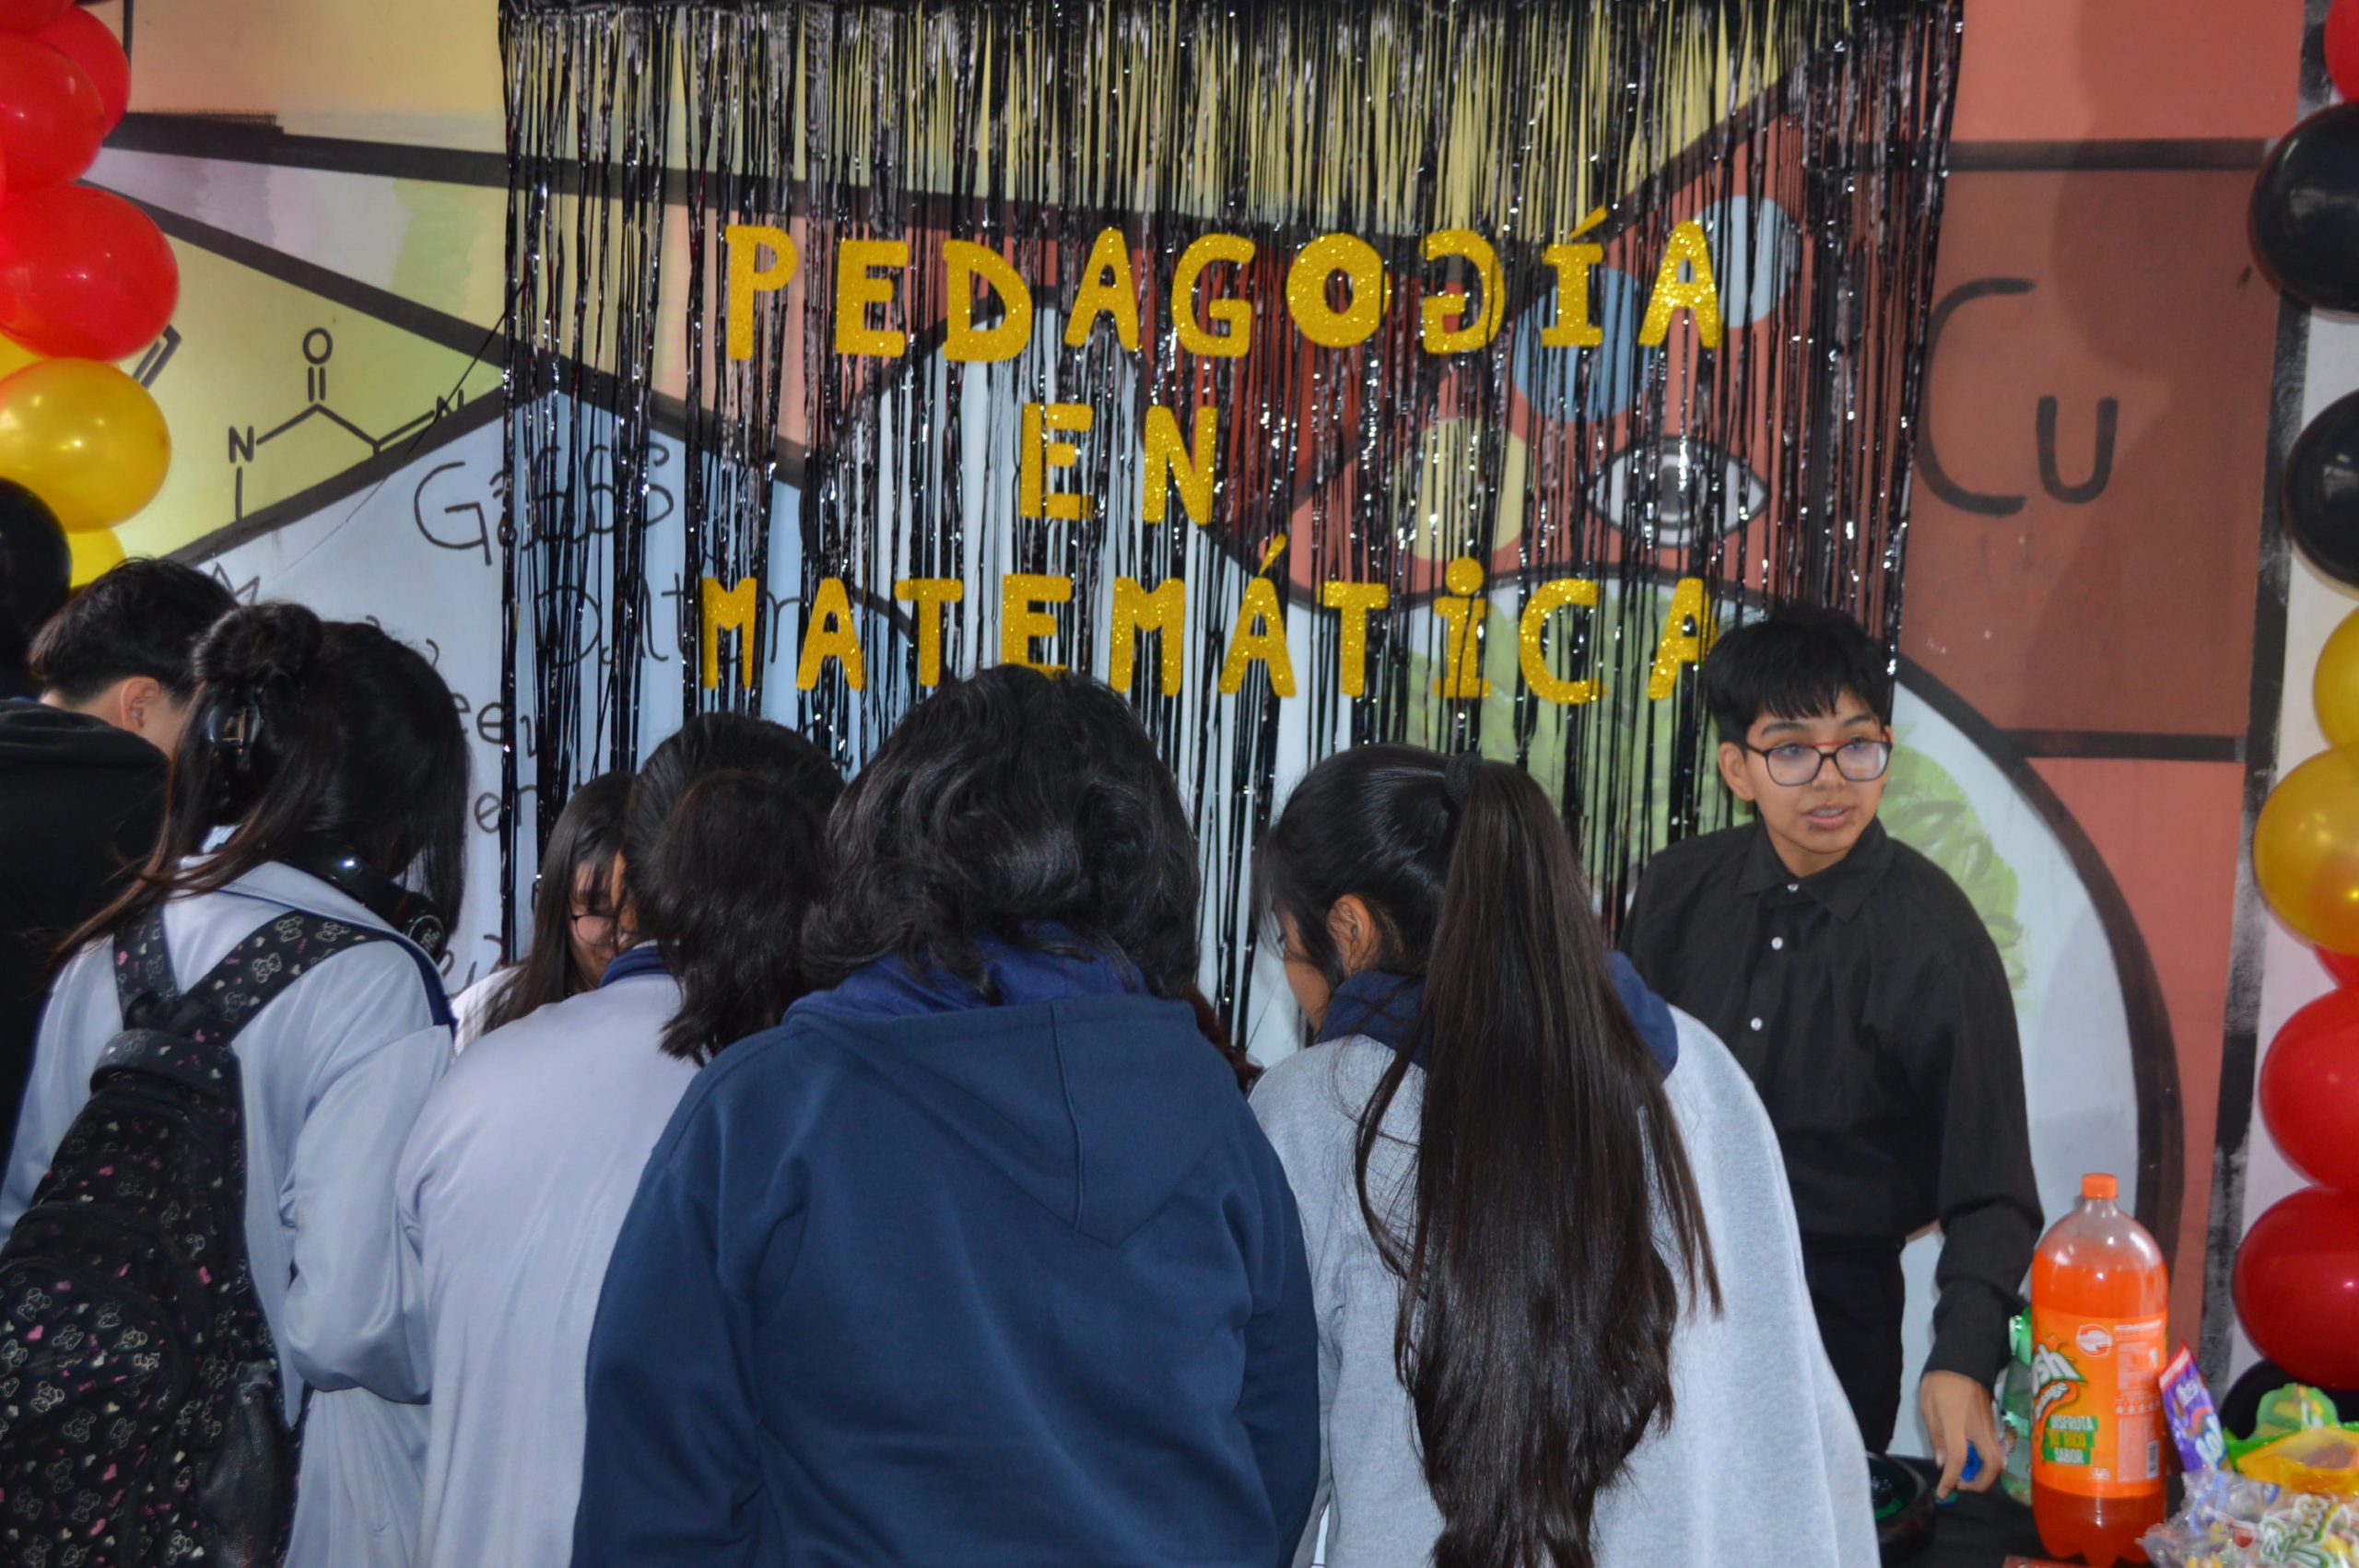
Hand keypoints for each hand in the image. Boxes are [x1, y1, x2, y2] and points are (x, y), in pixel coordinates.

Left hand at [1920, 1370, 2003, 1499]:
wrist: (1964, 1359)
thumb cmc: (1940, 1380)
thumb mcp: (1928, 1406)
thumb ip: (1936, 1436)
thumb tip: (1943, 1462)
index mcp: (1957, 1422)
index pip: (1959, 1458)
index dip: (1951, 1479)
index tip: (1944, 1492)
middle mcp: (1979, 1428)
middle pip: (1993, 1465)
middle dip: (1980, 1483)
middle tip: (1961, 1483)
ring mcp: (1990, 1426)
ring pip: (1998, 1459)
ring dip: (1984, 1474)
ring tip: (1964, 1473)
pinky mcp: (1994, 1424)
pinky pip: (1996, 1450)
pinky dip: (1987, 1462)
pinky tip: (1971, 1459)